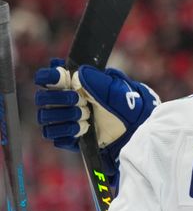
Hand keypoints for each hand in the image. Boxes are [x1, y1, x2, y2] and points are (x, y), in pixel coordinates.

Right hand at [35, 59, 159, 170]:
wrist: (133, 130)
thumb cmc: (124, 106)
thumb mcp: (114, 89)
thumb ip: (95, 79)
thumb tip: (76, 74)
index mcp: (73, 84)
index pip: (47, 78)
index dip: (49, 77)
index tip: (60, 78)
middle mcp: (64, 101)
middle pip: (42, 98)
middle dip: (60, 99)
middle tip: (80, 100)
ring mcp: (64, 119)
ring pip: (45, 117)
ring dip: (66, 115)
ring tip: (87, 115)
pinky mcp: (66, 136)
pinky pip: (52, 135)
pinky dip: (68, 131)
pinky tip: (84, 129)